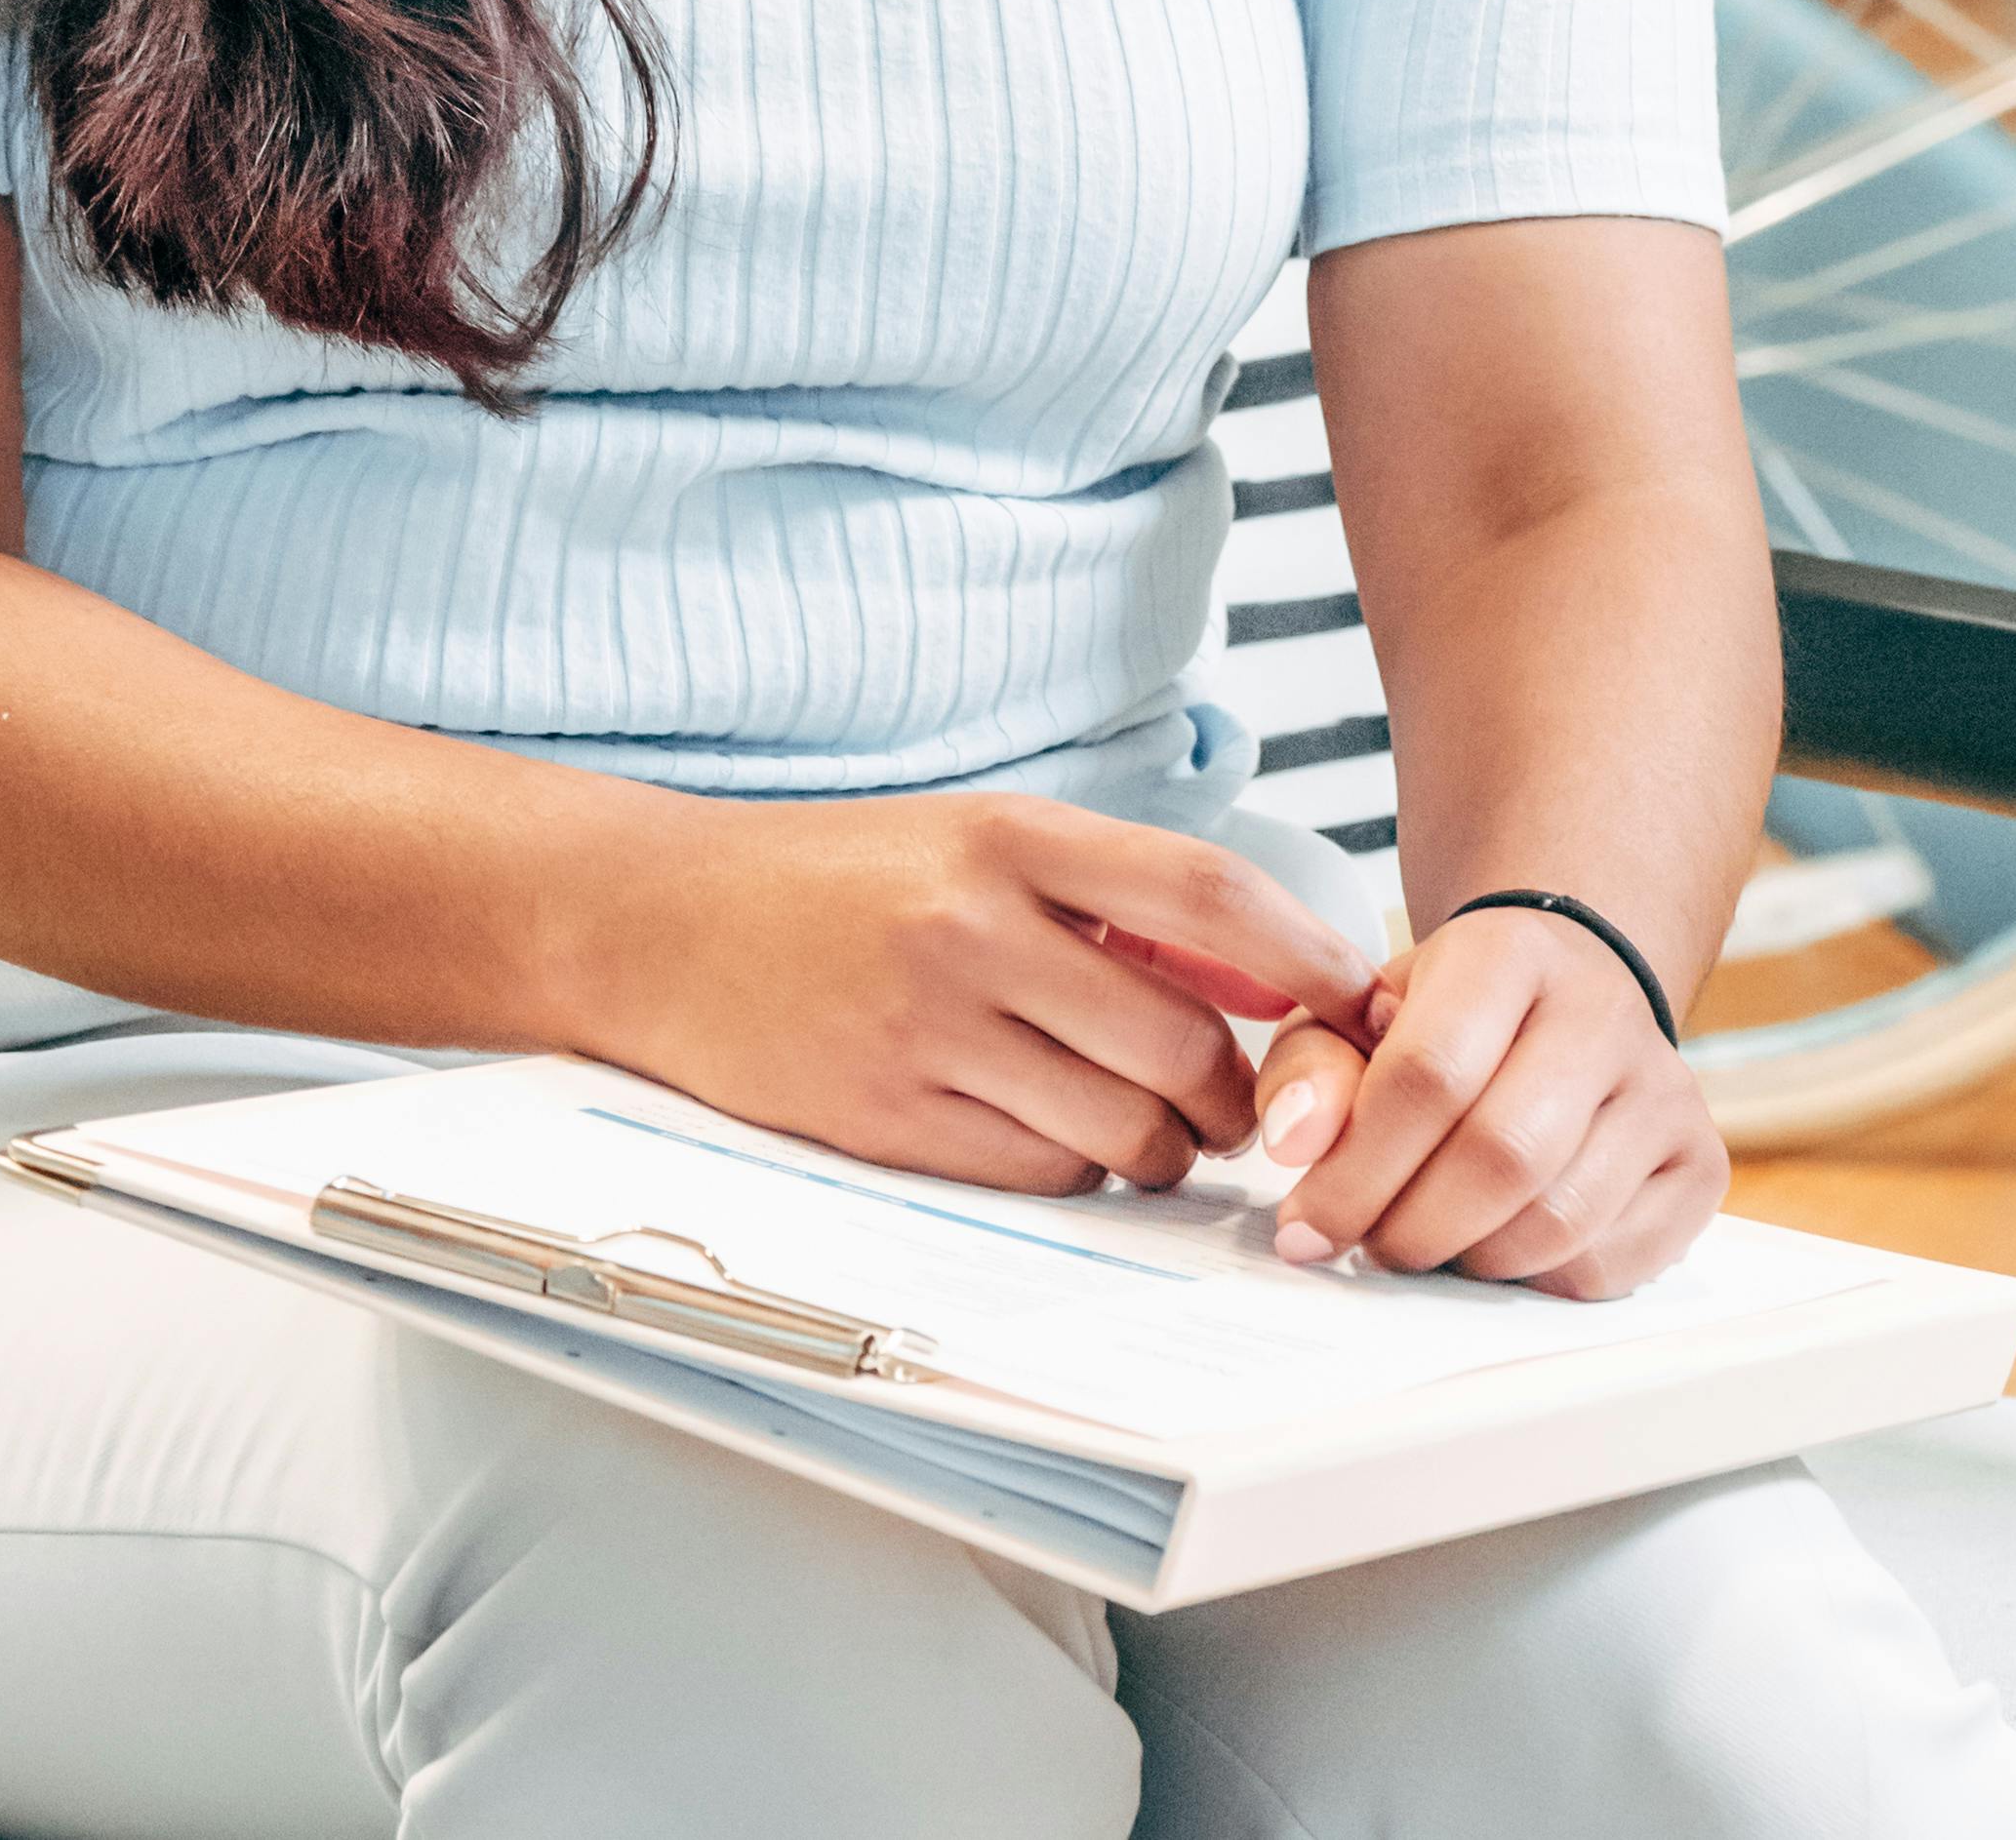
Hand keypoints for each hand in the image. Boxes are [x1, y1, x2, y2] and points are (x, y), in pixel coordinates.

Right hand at [578, 789, 1381, 1198]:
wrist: (660, 920)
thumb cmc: (837, 879)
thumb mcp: (975, 840)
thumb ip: (1111, 899)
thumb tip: (1270, 972)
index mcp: (1009, 836)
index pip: (1206, 897)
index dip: (1305, 957)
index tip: (1356, 999)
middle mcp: (973, 927)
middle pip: (1184, 1044)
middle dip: (1236, 1095)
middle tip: (1233, 1101)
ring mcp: (927, 1030)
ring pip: (1123, 1131)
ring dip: (1159, 1147)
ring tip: (1129, 1117)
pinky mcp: (886, 1122)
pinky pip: (1041, 1178)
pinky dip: (1070, 1171)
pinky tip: (1038, 1131)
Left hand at [1247, 904, 1725, 1298]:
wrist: (1568, 994)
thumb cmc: (1448, 1016)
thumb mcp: (1357, 1014)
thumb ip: (1309, 1068)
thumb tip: (1294, 1145)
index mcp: (1508, 953)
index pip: (1429, 1072)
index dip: (1355, 1169)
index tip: (1304, 1226)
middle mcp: (1604, 1013)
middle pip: (1501, 1156)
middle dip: (1412, 1226)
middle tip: (1368, 1245)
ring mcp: (1666, 1089)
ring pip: (1559, 1223)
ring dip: (1470, 1261)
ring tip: (1427, 1239)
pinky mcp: (1700, 1163)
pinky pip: (1609, 1265)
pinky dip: (1535, 1281)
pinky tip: (1499, 1242)